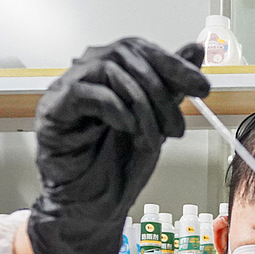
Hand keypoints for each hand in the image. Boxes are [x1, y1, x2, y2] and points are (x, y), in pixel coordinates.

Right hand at [25, 38, 209, 253]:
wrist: (95, 203)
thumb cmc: (118, 163)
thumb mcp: (157, 120)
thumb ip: (172, 85)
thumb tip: (195, 49)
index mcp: (111, 71)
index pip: (141, 49)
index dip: (174, 64)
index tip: (202, 88)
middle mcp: (87, 73)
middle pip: (126, 55)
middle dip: (161, 91)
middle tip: (177, 126)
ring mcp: (66, 88)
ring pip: (109, 70)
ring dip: (141, 106)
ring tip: (152, 139)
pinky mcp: (52, 109)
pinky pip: (84, 92)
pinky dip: (114, 109)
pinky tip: (128, 129)